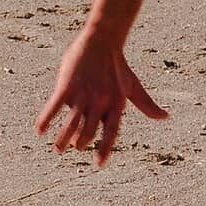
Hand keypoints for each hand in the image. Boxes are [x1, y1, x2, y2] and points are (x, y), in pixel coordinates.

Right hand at [35, 33, 168, 166]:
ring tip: (58, 150)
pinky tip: (39, 131)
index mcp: (116, 105)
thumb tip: (166, 117)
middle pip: (88, 131)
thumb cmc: (119, 67)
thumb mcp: (134, 87)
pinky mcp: (67, 86)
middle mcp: (100, 103)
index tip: (100, 164)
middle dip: (81, 143)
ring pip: (71, 124)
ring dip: (64, 139)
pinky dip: (46, 119)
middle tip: (75, 147)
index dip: (105, 149)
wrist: (103, 42)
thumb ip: (147, 106)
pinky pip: (54, 106)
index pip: (111, 133)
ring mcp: (83, 95)